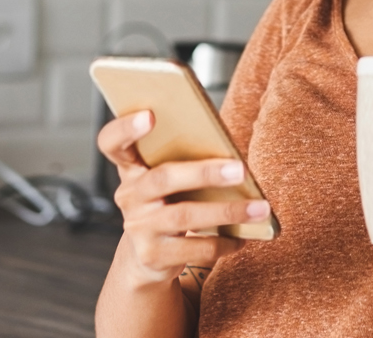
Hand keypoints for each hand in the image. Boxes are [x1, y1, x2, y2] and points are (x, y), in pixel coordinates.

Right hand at [97, 111, 271, 285]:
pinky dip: (223, 242)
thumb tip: (234, 158)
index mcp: (131, 169)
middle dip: (205, 173)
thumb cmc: (169, 205)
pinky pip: (194, 248)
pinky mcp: (153, 255)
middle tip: (241, 170)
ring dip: (227, 211)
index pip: (112, 143)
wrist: (147, 258)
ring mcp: (138, 227)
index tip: (150, 114)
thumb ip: (186, 163)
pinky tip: (242, 237)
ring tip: (260, 208)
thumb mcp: (169, 183)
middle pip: (163, 178)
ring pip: (185, 216)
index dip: (125, 128)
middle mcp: (129, 196)